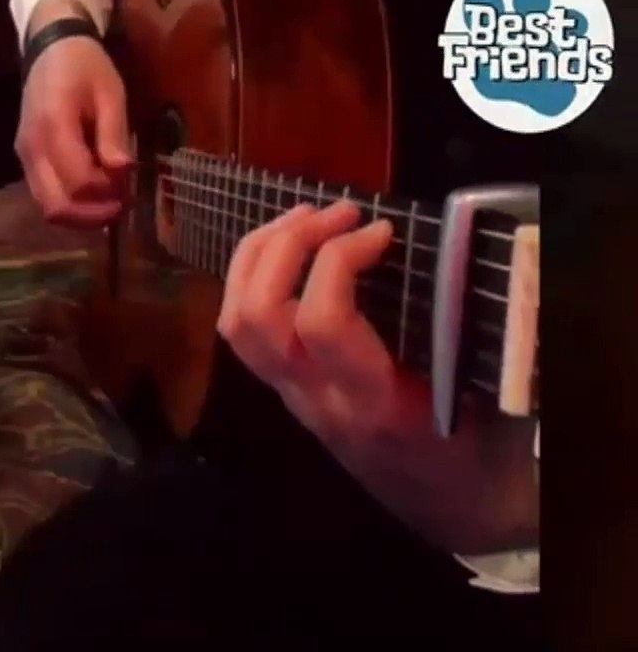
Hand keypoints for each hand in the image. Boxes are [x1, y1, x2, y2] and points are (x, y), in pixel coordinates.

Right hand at [15, 0, 132, 226]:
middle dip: (92, 215)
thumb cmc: (85, 67)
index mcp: (54, 126)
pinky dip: (70, 203)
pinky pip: (45, 196)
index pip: (79, 182)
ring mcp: (24, 157)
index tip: (128, 184)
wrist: (50, 48)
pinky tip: (92, 193)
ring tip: (109, 202)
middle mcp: (32, 148)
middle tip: (121, 206)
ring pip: (48, 208)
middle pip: (57, 206)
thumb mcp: (110, 94)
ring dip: (81, 215)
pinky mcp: (25, 161)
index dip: (106, 192)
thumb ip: (113, 135)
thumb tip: (121, 172)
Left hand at [216, 200, 538, 553]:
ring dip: (258, 256)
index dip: (340, 261)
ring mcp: (293, 396)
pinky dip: (253, 277)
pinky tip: (289, 249)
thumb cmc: (480, 446)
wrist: (452, 509)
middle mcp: (318, 399)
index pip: (322, 323)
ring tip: (304, 217)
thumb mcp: (485, 390)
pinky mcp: (285, 389)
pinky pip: (242, 330)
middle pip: (256, 318)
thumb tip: (460, 249)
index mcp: (374, 401)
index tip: (383, 229)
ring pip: (235, 323)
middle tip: (338, 210)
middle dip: (285, 247)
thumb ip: (465, 328)